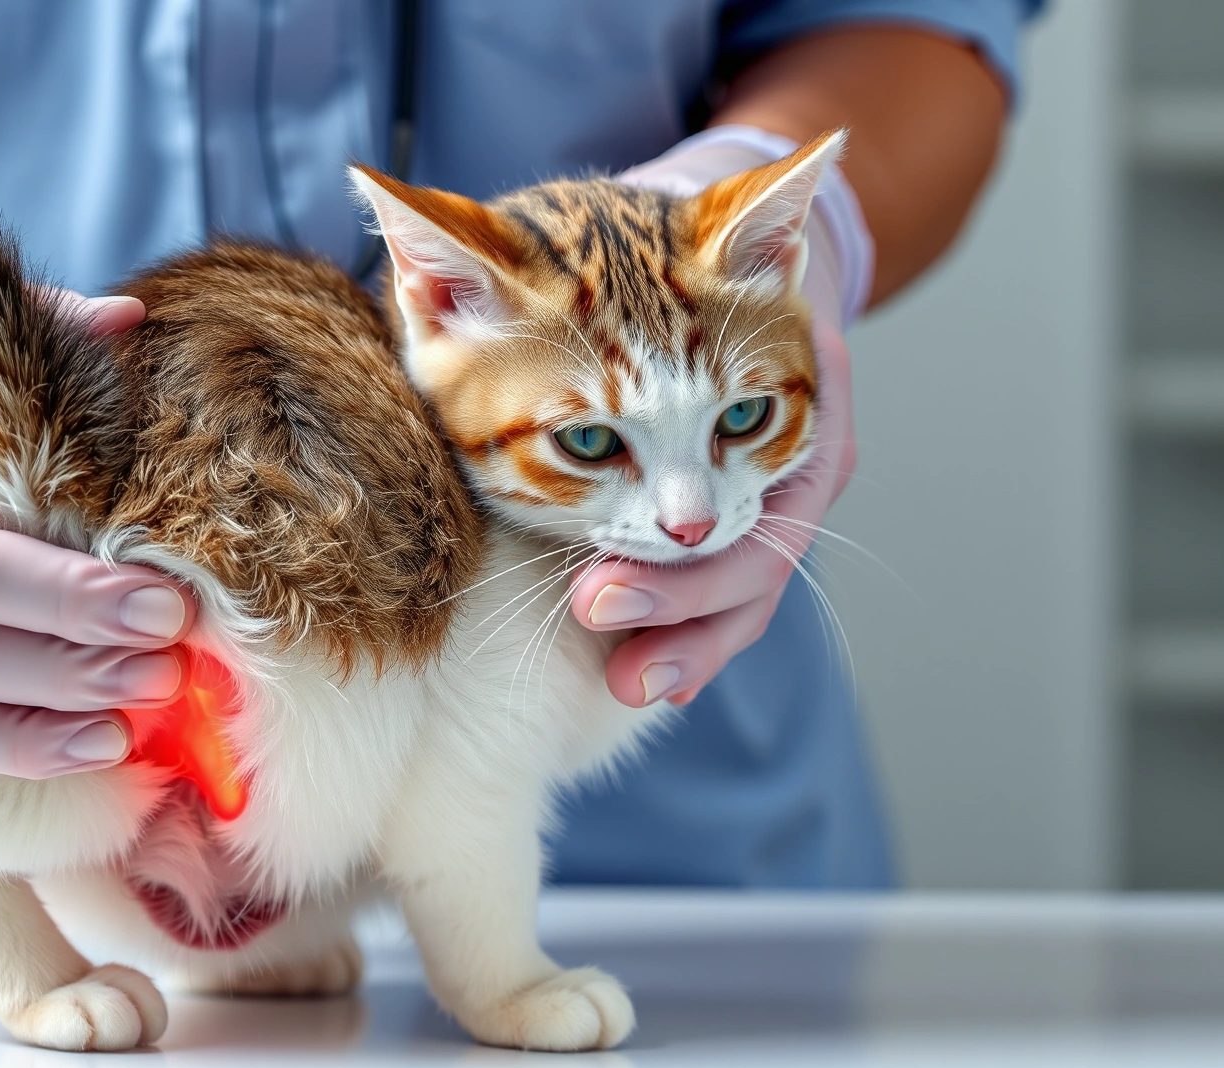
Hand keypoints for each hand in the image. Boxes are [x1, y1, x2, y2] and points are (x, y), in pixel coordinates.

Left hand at [590, 125, 867, 707]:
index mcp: (799, 389)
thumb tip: (424, 229)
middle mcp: (797, 450)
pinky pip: (727, 581)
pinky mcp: (747, 504)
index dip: (676, 570)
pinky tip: (647, 673)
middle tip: (590, 623)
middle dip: (672, 607)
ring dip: (683, 638)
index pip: (754, 513)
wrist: (743, 239)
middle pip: (753, 561)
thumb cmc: (689, 238)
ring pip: (744, 585)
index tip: (591, 593)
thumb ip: (588, 262)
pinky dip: (690, 626)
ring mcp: (777, 483)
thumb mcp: (674, 239)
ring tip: (625, 682)